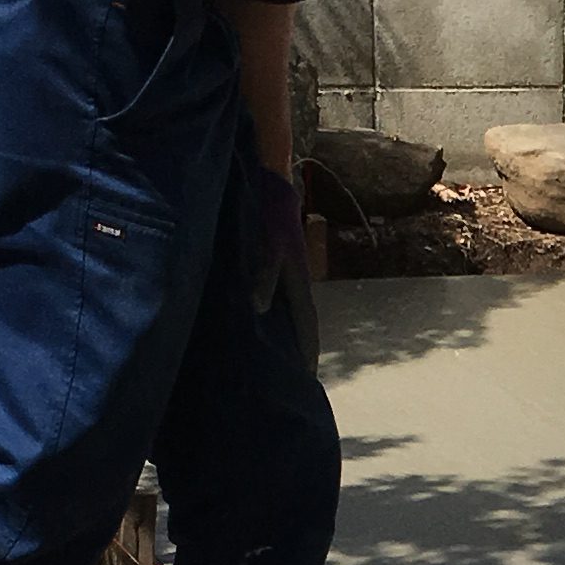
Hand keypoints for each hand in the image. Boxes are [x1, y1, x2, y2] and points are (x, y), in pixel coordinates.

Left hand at [247, 164, 317, 364]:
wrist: (274, 186)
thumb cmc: (271, 216)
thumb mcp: (268, 247)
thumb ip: (263, 276)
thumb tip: (256, 307)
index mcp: (298, 284)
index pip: (306, 327)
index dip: (307, 352)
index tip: (307, 378)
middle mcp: (296, 284)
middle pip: (301, 325)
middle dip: (301, 350)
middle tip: (296, 377)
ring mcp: (289, 277)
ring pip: (290, 313)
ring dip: (289, 334)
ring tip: (282, 357)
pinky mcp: (278, 268)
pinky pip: (280, 301)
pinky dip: (276, 316)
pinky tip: (265, 323)